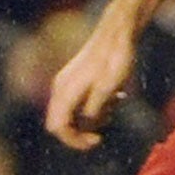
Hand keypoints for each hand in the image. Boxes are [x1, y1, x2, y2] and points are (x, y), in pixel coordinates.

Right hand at [43, 20, 136, 148]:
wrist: (117, 33)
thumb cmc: (114, 59)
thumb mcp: (108, 89)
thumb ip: (94, 111)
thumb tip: (86, 126)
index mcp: (65, 91)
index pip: (57, 127)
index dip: (74, 140)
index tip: (97, 140)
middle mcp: (60, 88)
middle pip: (60, 123)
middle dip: (80, 132)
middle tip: (102, 133)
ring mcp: (66, 84)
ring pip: (71, 114)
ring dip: (91, 118)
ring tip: (114, 103)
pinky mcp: (75, 81)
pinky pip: (79, 103)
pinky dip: (93, 107)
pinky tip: (114, 97)